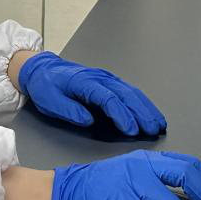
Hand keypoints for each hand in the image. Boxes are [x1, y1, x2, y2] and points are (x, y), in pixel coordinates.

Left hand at [17, 52, 166, 135]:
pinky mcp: (108, 82)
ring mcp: (105, 78)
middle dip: (142, 113)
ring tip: (158, 123)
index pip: (108, 99)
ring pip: (131, 92)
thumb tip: (88, 120)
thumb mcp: (50, 101)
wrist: (42, 69)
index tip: (131, 130)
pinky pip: (128, 91)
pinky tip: (149, 112)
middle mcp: (99, 78)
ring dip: (146, 108)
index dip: (122, 115)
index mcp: (85, 82)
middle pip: (126, 94)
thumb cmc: (46, 85)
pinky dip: (141, 102)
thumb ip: (69, 110)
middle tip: (153, 129)